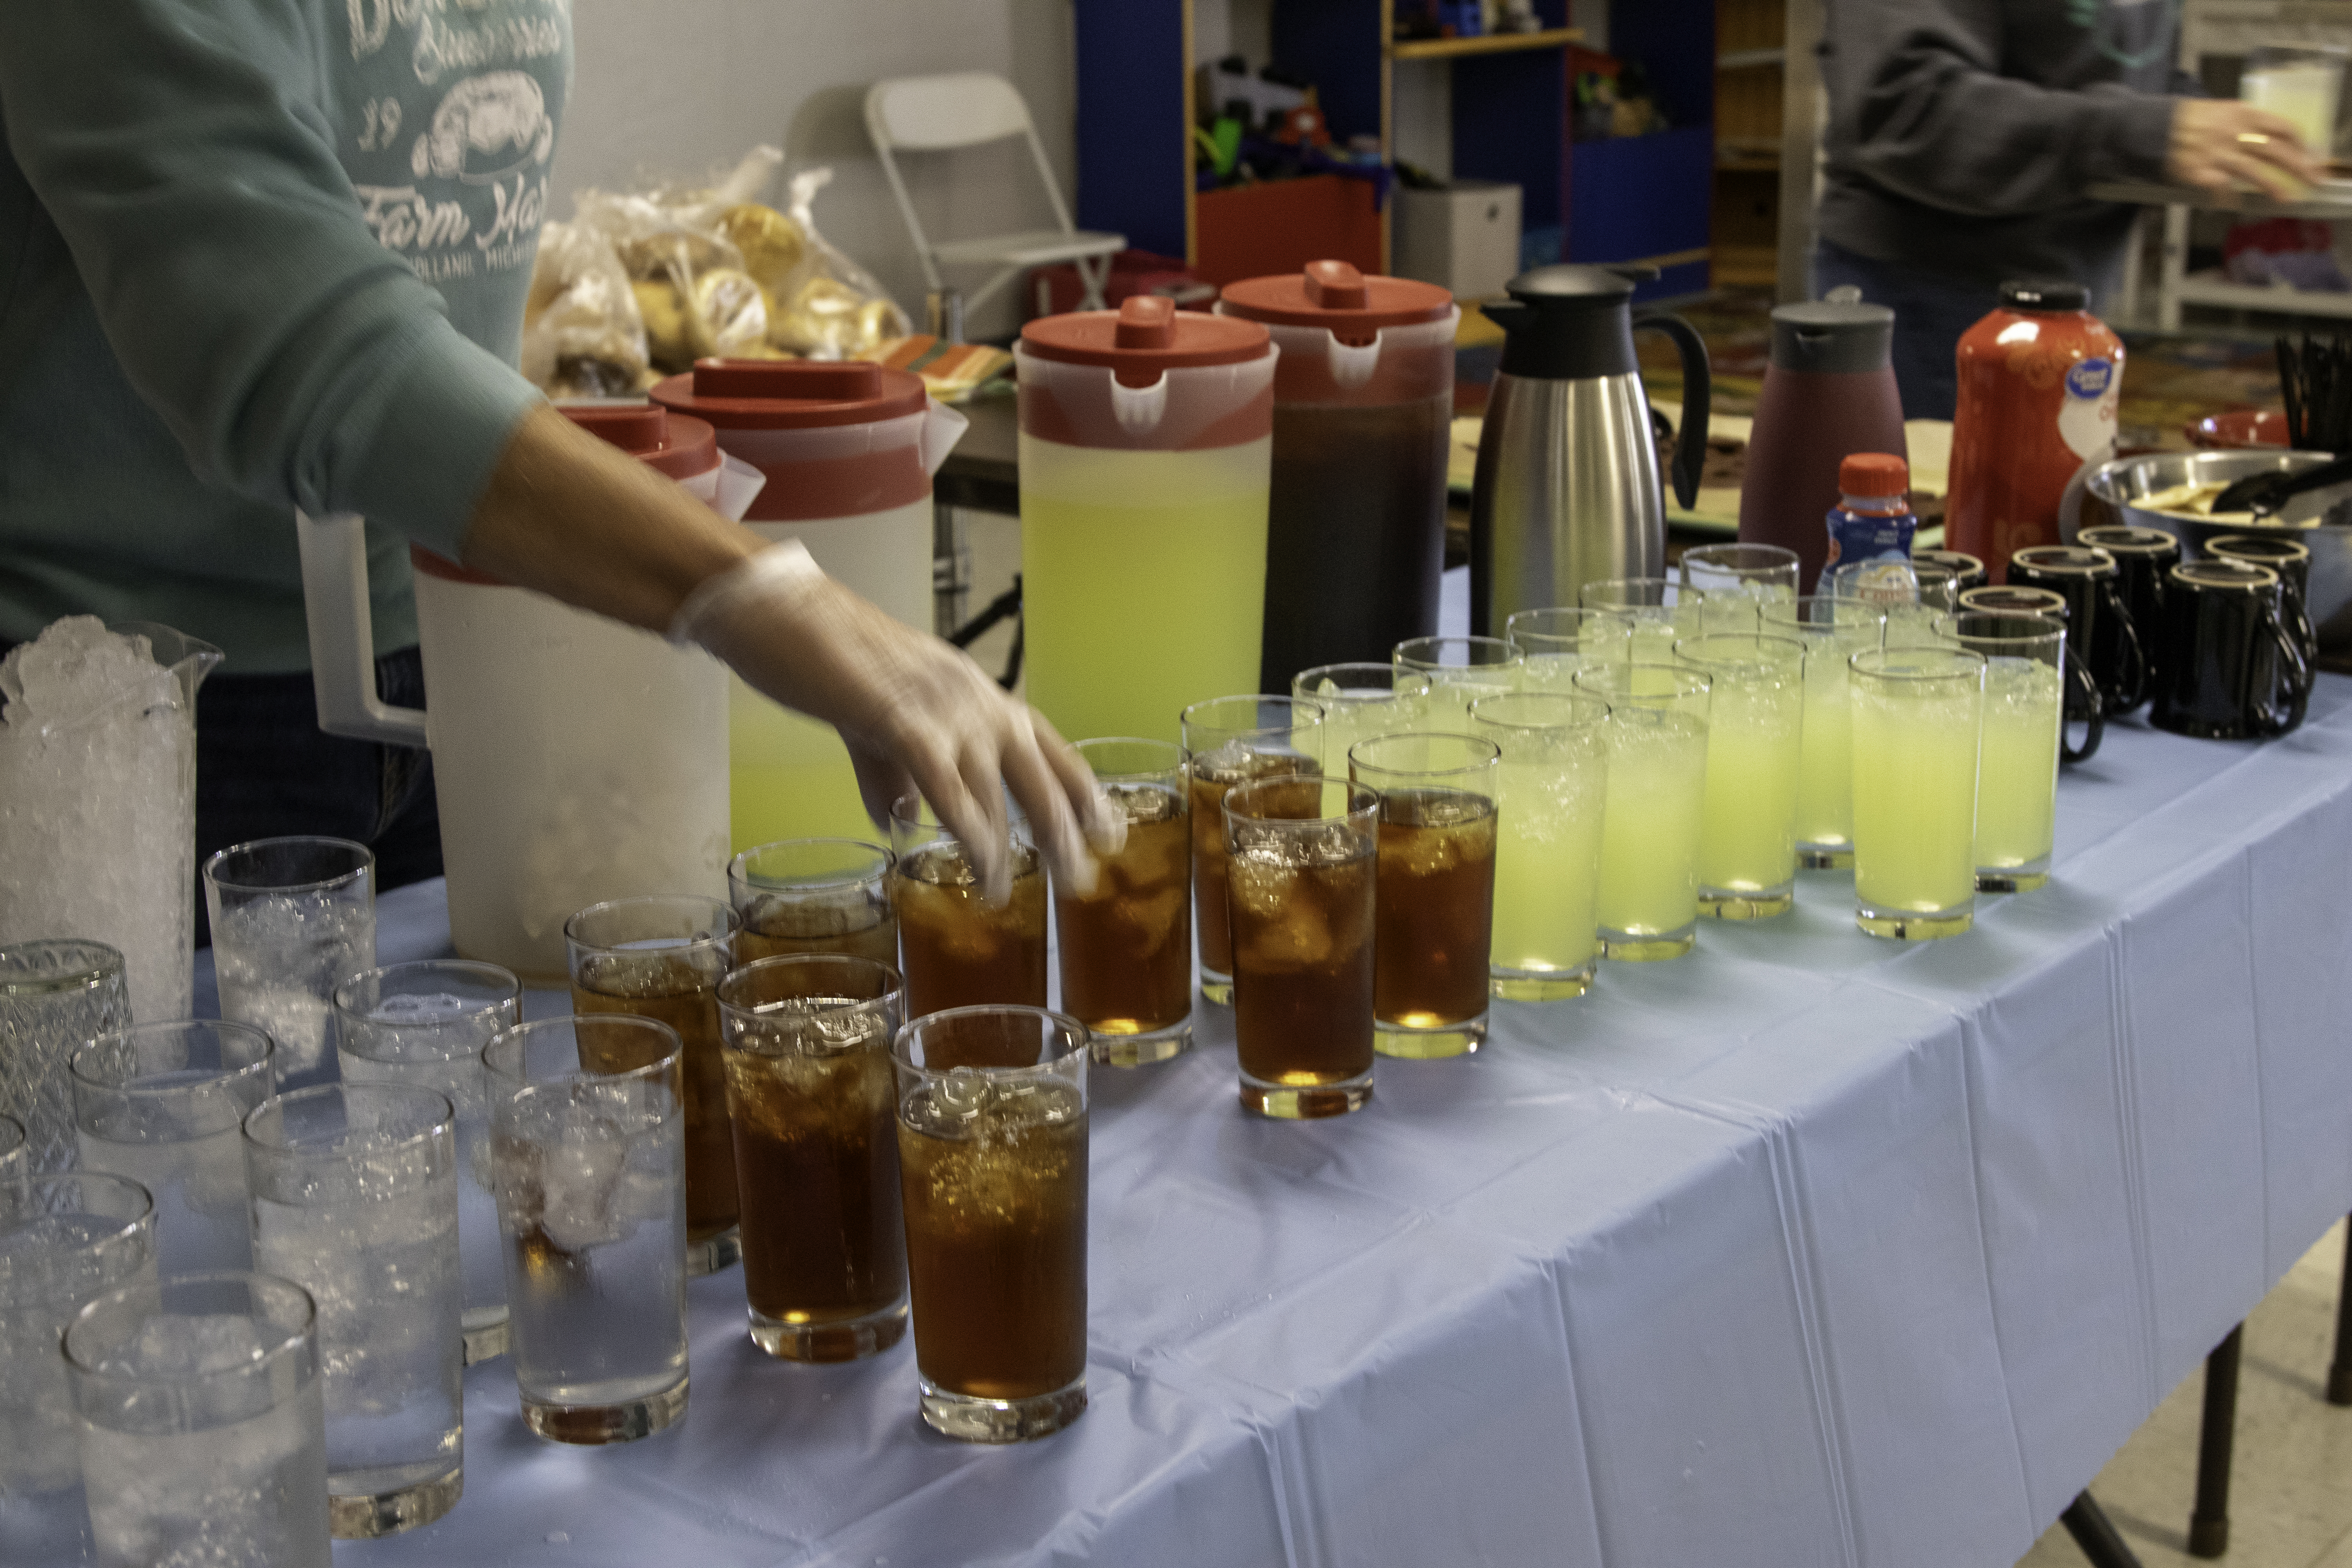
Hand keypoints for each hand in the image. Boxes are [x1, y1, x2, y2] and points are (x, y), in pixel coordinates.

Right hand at [680, 545, 1121, 903]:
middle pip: (1041, 777)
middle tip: (1079, 883)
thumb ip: (895, 775)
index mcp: (978, 695)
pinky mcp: (903, 722)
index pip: (1053, 750)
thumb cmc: (826, 659)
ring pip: (993, 792)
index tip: (1109, 832)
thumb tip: (903, 825)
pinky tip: (975, 861)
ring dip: (1001, 850)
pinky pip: (947, 787)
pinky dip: (965, 828)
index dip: (1083, 795)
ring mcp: (944, 710)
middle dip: (1063, 834)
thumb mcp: (875, 720)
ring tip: (999, 895)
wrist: (781, 611)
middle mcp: (976, 701)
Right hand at [2167, 99, 2326, 199]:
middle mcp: (2233, 133)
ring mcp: (2216, 154)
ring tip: (2286, 199)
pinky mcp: (2198, 171)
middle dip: (2298, 166)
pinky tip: (2235, 205)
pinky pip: (2220, 187)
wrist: (2152, 125)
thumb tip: (2266, 138)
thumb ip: (2244, 122)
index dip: (2299, 142)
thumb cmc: (2186, 118)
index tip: (2308, 154)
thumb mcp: (2222, 110)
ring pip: (2253, 171)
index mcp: (2242, 114)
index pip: (2281, 126)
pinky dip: (2229, 198)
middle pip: (2275, 150)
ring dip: (2272, 186)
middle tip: (2313, 179)